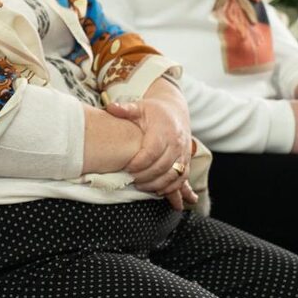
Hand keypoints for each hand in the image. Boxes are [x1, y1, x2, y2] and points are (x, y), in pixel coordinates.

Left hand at [109, 81, 191, 197]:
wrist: (174, 109)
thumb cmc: (153, 110)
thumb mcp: (139, 107)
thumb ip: (125, 109)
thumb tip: (110, 107)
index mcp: (164, 130)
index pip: (152, 151)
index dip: (139, 163)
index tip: (126, 168)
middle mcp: (177, 143)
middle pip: (163, 166)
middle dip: (146, 176)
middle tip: (131, 180)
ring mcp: (184, 152)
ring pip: (174, 175)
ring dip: (157, 184)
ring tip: (141, 186)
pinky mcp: (187, 160)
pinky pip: (182, 178)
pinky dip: (171, 187)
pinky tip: (157, 190)